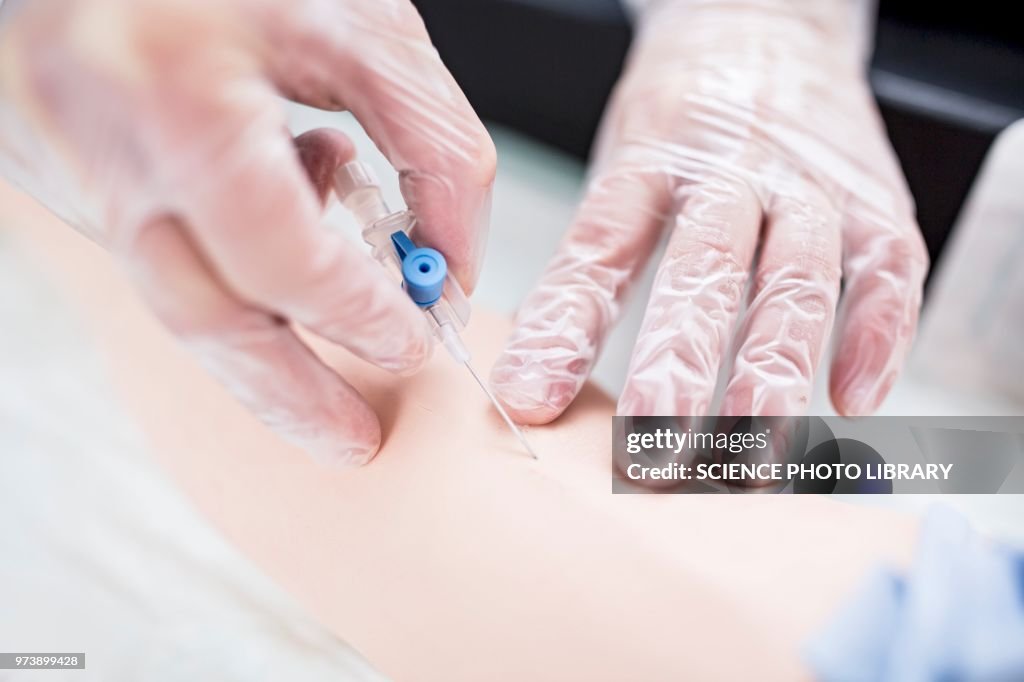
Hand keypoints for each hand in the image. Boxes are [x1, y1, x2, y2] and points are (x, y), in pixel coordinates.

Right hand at [0, 0, 495, 462]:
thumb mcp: (368, 28)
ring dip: (262, 337)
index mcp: (177, 94)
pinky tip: (272, 226)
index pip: (277, 258)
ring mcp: (62, 164)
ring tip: (328, 366)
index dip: (355, 314)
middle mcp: (97, 141)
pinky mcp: (56, 172)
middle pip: (200, 317)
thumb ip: (433, 149)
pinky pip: (153, 254)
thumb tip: (449, 270)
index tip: (412, 341)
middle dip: (290, 393)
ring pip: (172, 297)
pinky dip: (226, 270)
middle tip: (357, 439)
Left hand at [492, 0, 926, 420]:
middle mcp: (729, 173)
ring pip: (793, 282)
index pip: (598, 251)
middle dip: (677, 367)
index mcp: (647, 162)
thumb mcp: (620, 166)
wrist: (765, 27)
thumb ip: (594, 263)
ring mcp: (807, 187)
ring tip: (751, 454)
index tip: (532, 399)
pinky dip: (878, 335)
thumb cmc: (682, 119)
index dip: (563, 329)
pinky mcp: (875, 199)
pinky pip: (887, 270)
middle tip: (651, 450)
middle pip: (701, 272)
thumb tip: (542, 373)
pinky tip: (855, 398)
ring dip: (772, 372)